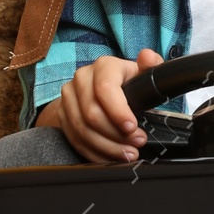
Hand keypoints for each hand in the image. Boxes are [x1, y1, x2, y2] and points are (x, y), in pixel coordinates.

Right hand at [48, 48, 161, 163]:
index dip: (118, 111)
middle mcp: (81, 78)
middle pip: (92, 113)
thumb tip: (148, 57)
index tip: (132, 127)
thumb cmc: (126, 83)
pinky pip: (75, 139)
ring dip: (107, 147)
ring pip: (82, 129)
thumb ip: (150, 66)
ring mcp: (69, 97)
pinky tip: (111, 156)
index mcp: (103, 66)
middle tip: (136, 143)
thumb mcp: (141, 73)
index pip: (105, 89)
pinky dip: (95, 152)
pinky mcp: (62, 115)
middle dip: (116, 134)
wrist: (100, 90)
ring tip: (128, 153)